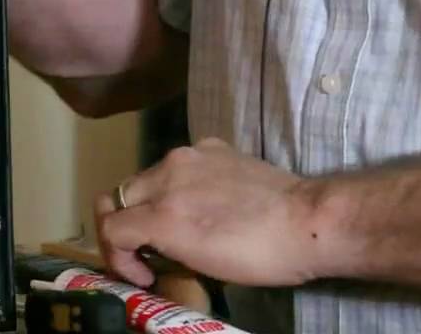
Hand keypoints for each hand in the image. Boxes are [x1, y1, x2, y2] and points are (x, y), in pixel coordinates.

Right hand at [93, 138, 319, 288]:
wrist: (310, 221)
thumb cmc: (260, 257)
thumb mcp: (201, 264)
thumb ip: (161, 246)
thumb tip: (148, 248)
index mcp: (162, 213)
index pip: (110, 228)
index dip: (116, 257)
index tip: (142, 275)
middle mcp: (166, 175)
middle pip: (119, 197)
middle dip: (125, 226)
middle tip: (148, 251)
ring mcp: (188, 155)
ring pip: (146, 177)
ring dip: (151, 203)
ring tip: (179, 223)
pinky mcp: (211, 146)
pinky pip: (179, 164)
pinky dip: (180, 183)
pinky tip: (206, 199)